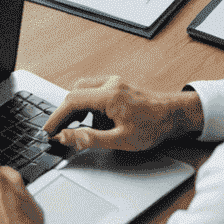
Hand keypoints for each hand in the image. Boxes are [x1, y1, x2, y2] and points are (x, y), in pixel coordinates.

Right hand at [43, 75, 203, 152]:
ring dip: (77, 109)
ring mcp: (112, 83)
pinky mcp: (116, 86)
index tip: (48, 130)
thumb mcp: (121, 140)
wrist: (174, 115)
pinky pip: (93, 91)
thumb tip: (68, 137)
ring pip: (82, 90)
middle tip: (60, 131)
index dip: (56, 117)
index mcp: (109, 95)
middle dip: (65, 114)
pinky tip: (95, 120)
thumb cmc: (153, 127)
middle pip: (74, 94)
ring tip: (80, 128)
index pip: (72, 101)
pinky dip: (88, 105)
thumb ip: (90, 138)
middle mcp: (108, 84)